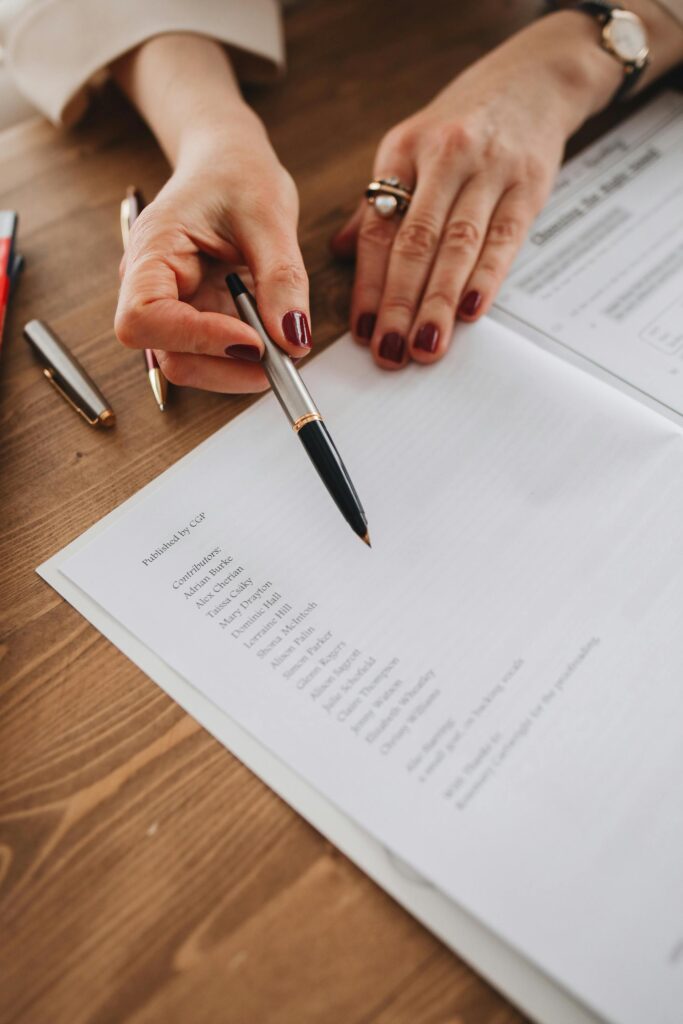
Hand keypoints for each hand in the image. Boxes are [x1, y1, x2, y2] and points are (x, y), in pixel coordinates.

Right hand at [113, 35, 310, 393]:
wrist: (227, 164)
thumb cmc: (237, 175)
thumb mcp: (270, 218)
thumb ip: (282, 280)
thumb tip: (293, 341)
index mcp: (151, 250)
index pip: (144, 319)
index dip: (197, 340)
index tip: (254, 342)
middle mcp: (150, 287)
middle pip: (170, 356)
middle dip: (226, 367)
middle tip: (283, 356)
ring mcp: (171, 309)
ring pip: (191, 366)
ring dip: (238, 369)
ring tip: (281, 341)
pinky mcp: (194, 322)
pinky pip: (212, 359)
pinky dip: (244, 361)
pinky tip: (270, 336)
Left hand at [332, 12, 622, 369]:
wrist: (534, 79)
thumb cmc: (465, 122)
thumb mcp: (411, 148)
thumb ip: (380, 204)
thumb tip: (343, 253)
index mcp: (402, 151)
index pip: (378, 230)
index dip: (367, 286)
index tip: (362, 331)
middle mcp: (443, 158)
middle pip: (414, 243)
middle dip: (398, 304)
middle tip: (390, 352)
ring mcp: (488, 170)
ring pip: (457, 247)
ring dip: (438, 303)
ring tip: (425, 346)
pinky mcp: (529, 185)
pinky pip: (503, 239)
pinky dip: (485, 278)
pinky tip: (471, 312)